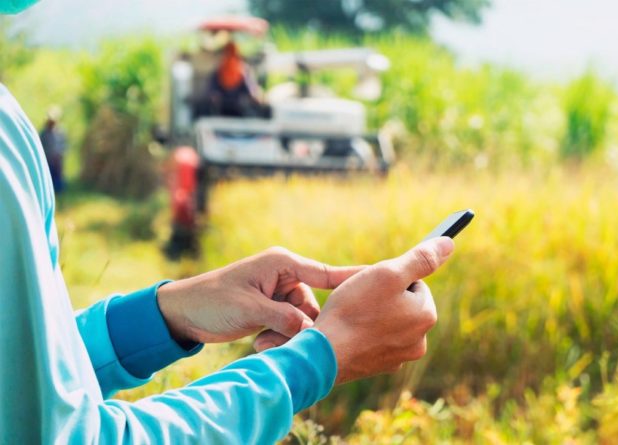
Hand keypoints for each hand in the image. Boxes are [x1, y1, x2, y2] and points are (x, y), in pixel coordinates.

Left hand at [157, 247, 362, 344]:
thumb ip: (284, 318)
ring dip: (290, 334)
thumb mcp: (249, 309)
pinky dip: (281, 336)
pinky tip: (260, 340)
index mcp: (283, 263)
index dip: (353, 280)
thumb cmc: (212, 301)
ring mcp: (279, 293)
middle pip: (316, 304)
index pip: (327, 272)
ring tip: (262, 339)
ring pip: (304, 319)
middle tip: (283, 336)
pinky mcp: (273, 309)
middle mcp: (285, 276)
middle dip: (305, 324)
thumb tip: (312, 332)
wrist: (182, 313)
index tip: (379, 282)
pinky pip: (291, 326)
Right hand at [313, 237, 454, 383]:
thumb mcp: (389, 273)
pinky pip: (375, 340)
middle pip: (403, 304)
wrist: (324, 355)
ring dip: (373, 315)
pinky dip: (364, 333)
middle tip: (360, 300)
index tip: (372, 285)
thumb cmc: (354, 310)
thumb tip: (448, 244)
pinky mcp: (379, 367)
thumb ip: (421, 259)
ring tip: (352, 317)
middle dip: (384, 298)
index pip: (415, 283)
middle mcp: (419, 342)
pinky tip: (348, 332)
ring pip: (388, 322)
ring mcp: (399, 357)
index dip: (391, 279)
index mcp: (426, 317)